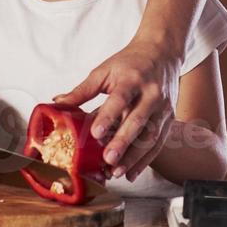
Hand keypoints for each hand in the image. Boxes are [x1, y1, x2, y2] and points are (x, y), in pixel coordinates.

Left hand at [53, 36, 177, 181]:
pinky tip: (132, 173)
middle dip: (123, 142)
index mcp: (132, 79)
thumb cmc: (130, 63)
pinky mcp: (169, 118)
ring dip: (134, 156)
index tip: (96, 133)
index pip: (120, 99)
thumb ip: (83, 90)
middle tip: (108, 159)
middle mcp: (151, 93)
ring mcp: (163, 107)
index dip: (108, 116)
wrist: (162, 53)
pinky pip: (158, 142)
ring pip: (150, 135)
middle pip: (138, 120)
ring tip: (117, 171)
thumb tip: (58, 103)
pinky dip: (145, 160)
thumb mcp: (105, 71)